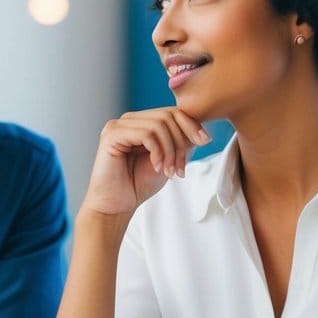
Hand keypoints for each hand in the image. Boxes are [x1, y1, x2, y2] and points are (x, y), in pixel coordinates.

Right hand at [81, 108, 210, 215]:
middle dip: (181, 143)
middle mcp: (129, 120)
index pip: (172, 112)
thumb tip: (200, 130)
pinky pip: (146, 134)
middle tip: (181, 169)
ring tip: (169, 172)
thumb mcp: (167, 160)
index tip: (206, 141)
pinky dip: (158, 152)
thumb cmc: (138, 184)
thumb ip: (180, 142)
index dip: (192, 125)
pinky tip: (156, 167)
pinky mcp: (112, 134)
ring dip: (170, 151)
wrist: (116, 205)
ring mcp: (119, 125)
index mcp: (141, 122)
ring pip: (159, 125)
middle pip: (168, 116)